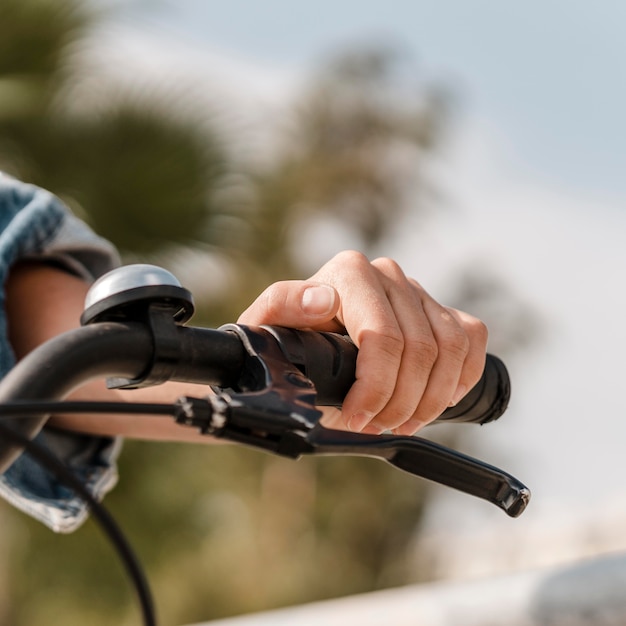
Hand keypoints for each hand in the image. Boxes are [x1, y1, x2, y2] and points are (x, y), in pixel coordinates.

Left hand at [237, 251, 487, 434]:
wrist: (308, 347)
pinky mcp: (442, 309)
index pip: (383, 337)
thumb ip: (285, 306)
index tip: (356, 419)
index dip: (376, 388)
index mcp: (349, 272)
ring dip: (430, 400)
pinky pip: (472, 339)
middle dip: (400, 402)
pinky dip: (461, 377)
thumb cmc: (287, 341)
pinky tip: (437, 400)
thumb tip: (323, 300)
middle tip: (374, 427)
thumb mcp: (269, 327)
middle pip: (419, 350)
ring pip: (450, 350)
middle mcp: (388, 274)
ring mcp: (418, 291)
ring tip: (400, 422)